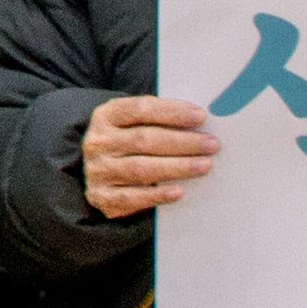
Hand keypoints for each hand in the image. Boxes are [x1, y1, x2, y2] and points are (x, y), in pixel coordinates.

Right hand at [80, 94, 216, 217]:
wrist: (95, 172)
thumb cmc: (125, 143)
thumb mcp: (132, 124)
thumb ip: (158, 120)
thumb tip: (199, 122)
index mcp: (106, 116)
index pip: (140, 109)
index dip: (172, 112)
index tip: (201, 116)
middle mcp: (98, 142)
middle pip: (144, 140)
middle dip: (183, 142)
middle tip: (212, 144)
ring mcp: (98, 171)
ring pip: (142, 169)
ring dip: (177, 167)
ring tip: (205, 165)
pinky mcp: (102, 197)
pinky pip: (133, 197)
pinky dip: (158, 194)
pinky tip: (179, 191)